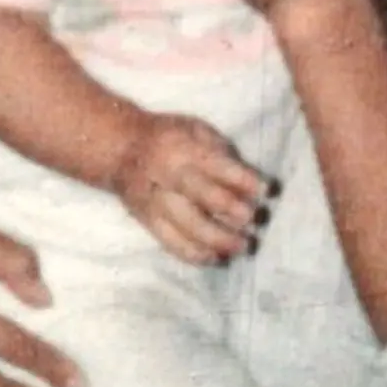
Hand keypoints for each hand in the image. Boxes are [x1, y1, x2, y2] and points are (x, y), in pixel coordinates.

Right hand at [113, 111, 268, 263]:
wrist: (120, 150)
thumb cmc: (167, 136)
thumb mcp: (194, 128)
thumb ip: (219, 150)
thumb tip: (246, 179)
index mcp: (182, 149)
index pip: (216, 166)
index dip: (242, 179)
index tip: (266, 190)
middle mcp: (168, 177)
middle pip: (201, 197)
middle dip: (231, 210)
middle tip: (254, 220)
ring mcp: (156, 203)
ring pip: (187, 227)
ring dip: (218, 240)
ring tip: (242, 246)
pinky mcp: (149, 222)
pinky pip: (171, 244)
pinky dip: (195, 255)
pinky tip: (216, 258)